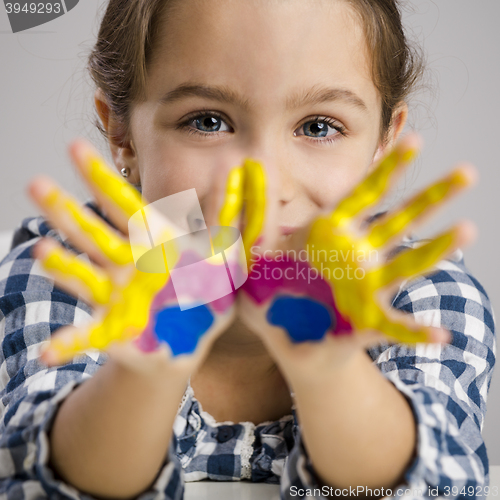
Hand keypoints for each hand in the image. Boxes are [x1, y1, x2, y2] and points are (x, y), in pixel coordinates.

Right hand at [28, 139, 243, 374]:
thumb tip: (240, 172)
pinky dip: (67, 344)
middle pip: (93, 234)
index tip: (73, 147)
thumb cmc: (204, 290)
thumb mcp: (222, 252)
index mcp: (152, 243)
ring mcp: (118, 296)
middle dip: (66, 211)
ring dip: (62, 266)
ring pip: (84, 277)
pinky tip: (46, 352)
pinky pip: (89, 338)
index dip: (99, 176)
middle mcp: (128, 265)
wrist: (190, 337)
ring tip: (40, 253)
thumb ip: (228, 214)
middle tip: (35, 185)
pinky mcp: (116, 330)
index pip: (122, 203)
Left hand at [235, 134, 476, 375]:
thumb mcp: (253, 248)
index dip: (390, 168)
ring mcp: (366, 286)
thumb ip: (252, 210)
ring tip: (467, 230)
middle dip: (432, 197)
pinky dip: (415, 332)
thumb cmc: (270, 285)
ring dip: (436, 250)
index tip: (416, 141)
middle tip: (468, 173)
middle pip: (400, 221)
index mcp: (334, 232)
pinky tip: (440, 335)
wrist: (281, 329)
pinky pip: (394, 327)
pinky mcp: (364, 320)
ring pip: (406, 266)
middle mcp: (358, 254)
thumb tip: (246, 166)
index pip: (366, 194)